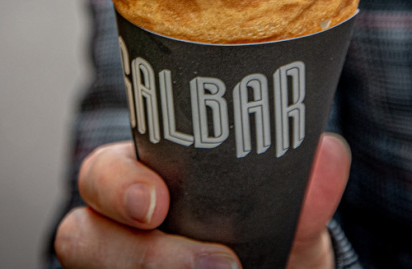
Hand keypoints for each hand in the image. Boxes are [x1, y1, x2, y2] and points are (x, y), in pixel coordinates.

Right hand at [54, 133, 351, 268]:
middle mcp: (118, 230)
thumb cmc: (268, 240)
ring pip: (93, 265)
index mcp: (145, 180)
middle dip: (140, 253)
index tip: (158, 203)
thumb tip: (328, 153)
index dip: (117, 185)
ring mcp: (118, 265)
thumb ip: (305, 191)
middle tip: (220, 264)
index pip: (103, 171)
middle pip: (83, 234)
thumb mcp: (290, 219)